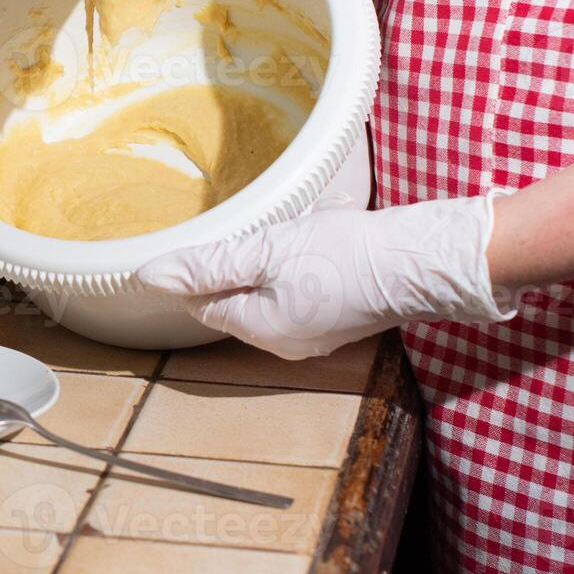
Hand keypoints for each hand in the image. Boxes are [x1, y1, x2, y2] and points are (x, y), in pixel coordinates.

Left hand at [135, 195, 514, 359]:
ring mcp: (315, 335)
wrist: (424, 260)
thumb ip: (206, 266)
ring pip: (266, 294)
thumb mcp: (265, 251)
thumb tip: (149, 278)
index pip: (201, 304)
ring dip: (265, 262)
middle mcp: (283, 343)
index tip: (207, 238)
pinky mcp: (340, 319)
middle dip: (234, 265)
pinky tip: (310, 244)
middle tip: (250, 230)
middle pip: (233, 301)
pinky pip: (297, 293)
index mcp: (259, 330)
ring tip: (283, 233)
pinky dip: (295, 268)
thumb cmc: (343, 254)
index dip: (197, 270)